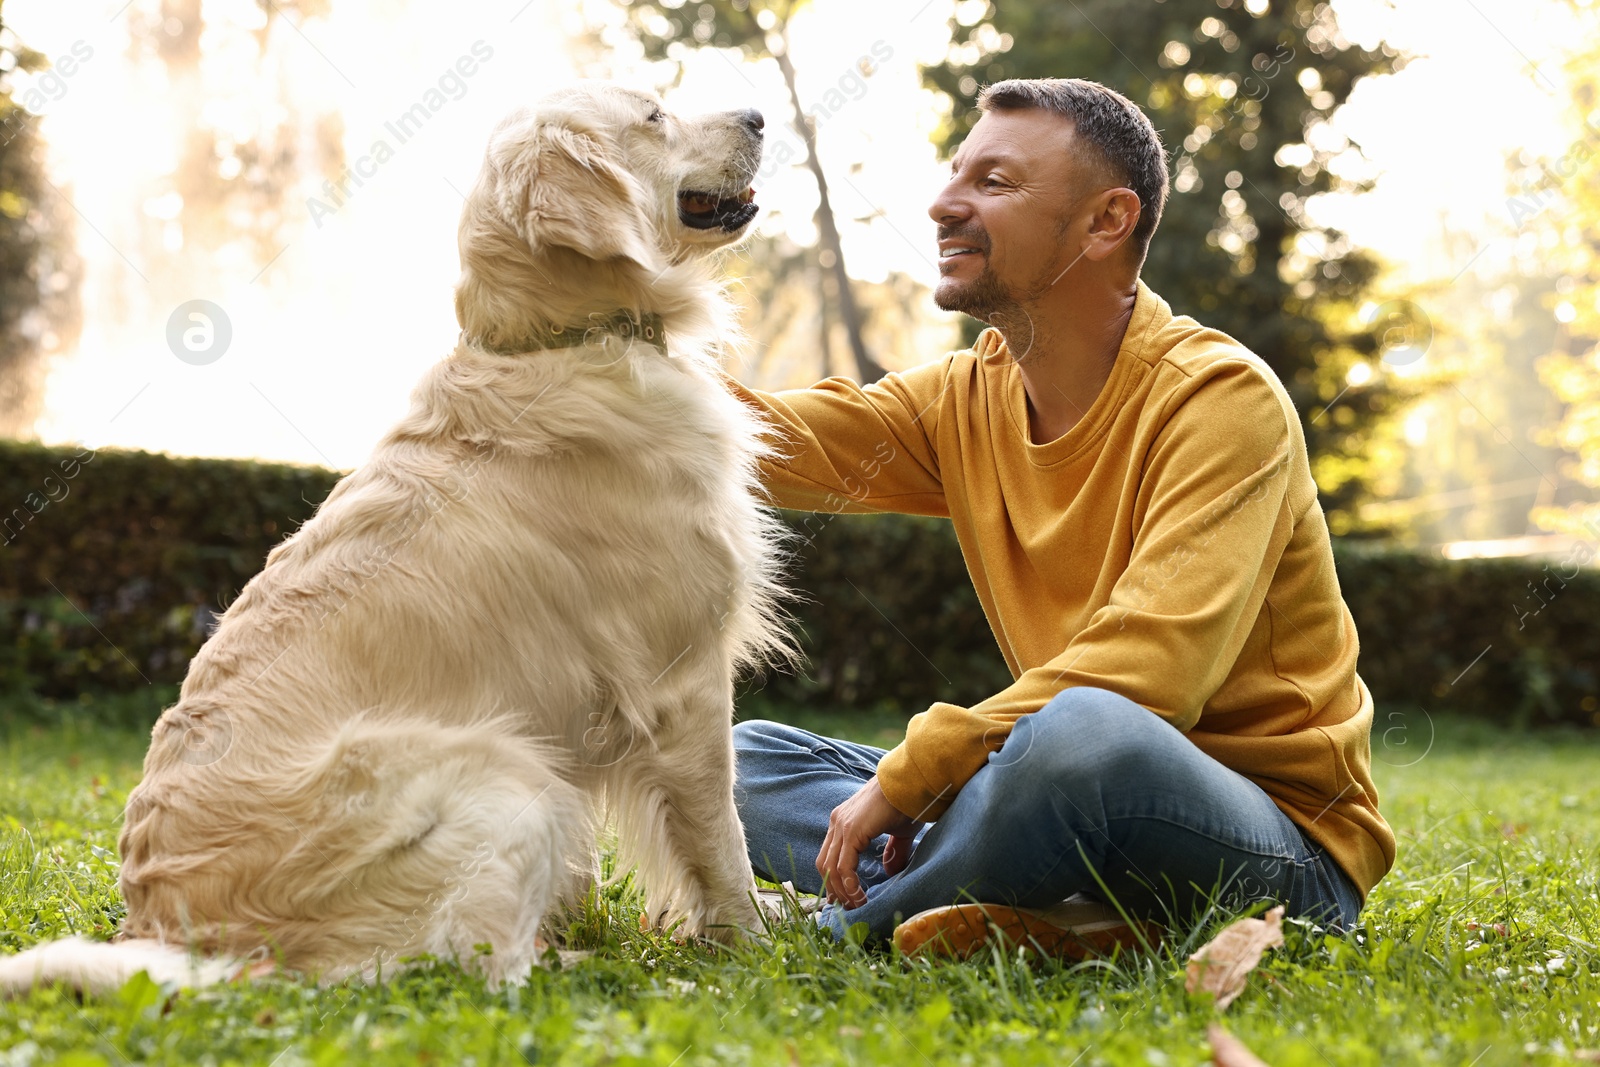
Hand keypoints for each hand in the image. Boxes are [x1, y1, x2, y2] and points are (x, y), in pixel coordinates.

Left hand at [816, 776, 921, 908]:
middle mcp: (837, 822)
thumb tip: (890, 870)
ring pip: (831, 868)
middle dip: (834, 890)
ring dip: (842, 892)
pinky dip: (850, 885)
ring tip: (857, 906)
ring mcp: (842, 825)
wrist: (912, 782)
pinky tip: (860, 896)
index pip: (830, 856)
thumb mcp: (900, 832)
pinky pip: (844, 865)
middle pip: (824, 864)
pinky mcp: (852, 830)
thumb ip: (893, 850)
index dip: (835, 880)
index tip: (845, 899)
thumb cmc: (908, 802)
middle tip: (848, 909)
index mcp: (844, 820)